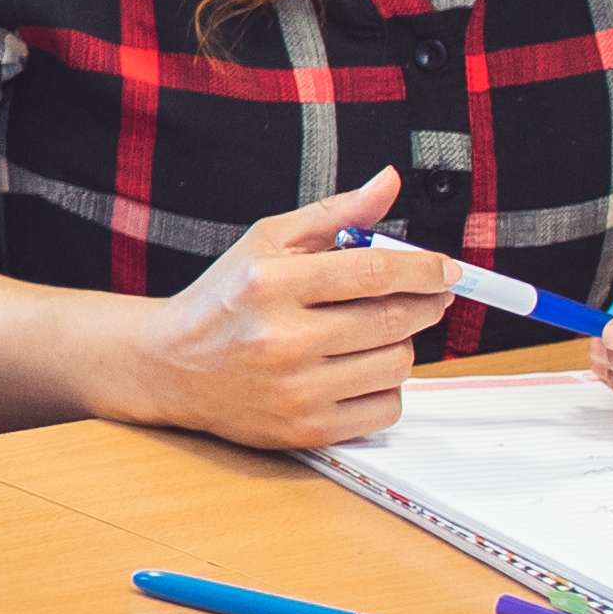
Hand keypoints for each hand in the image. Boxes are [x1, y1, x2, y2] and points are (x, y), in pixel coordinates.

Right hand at [125, 170, 446, 449]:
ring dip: (401, 345)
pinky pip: (385, 409)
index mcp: (270, 283)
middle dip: (424, 303)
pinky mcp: (305, 429)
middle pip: (394, 319)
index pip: (374, 271)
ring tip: (374, 333)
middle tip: (425, 296)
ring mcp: (294, 389)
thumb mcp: (266, 242)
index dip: (424, 268)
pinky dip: (386, 387)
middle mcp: (281, 338)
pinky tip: (360, 370)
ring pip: (397, 364)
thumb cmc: (222, 301)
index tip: (445, 270)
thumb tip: (388, 184)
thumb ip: (335, 214)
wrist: (167, 366)